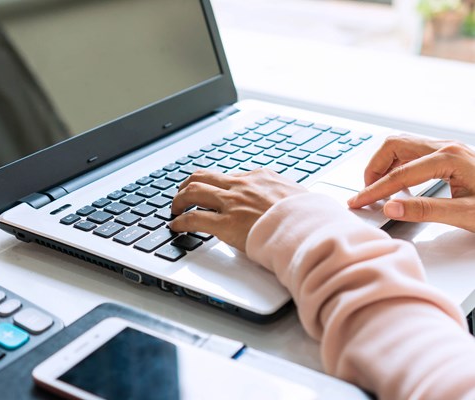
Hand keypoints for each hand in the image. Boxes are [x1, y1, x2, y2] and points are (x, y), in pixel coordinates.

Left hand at [170, 168, 306, 250]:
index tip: (212, 192)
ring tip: (174, 209)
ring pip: (193, 191)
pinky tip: (176, 227)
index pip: (230, 176)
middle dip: (188, 185)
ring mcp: (232, 203)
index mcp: (260, 177)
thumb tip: (290, 202)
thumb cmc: (308, 216)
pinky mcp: (226, 223)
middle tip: (182, 195)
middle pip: (204, 177)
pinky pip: (194, 218)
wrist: (309, 228)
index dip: (216, 185)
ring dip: (179, 200)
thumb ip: (285, 196)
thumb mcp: (299, 196)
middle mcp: (242, 185)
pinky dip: (180, 221)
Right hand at [347, 135, 474, 231]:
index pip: (399, 173)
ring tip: (378, 188)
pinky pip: (412, 152)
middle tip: (366, 192)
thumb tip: (391, 207)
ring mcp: (448, 149)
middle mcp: (446, 147)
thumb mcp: (467, 215)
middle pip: (394, 145)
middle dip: (374, 168)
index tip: (358, 202)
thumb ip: (426, 211)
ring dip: (384, 164)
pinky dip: (396, 165)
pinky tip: (398, 184)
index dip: (375, 189)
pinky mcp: (449, 156)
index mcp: (450, 158)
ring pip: (401, 145)